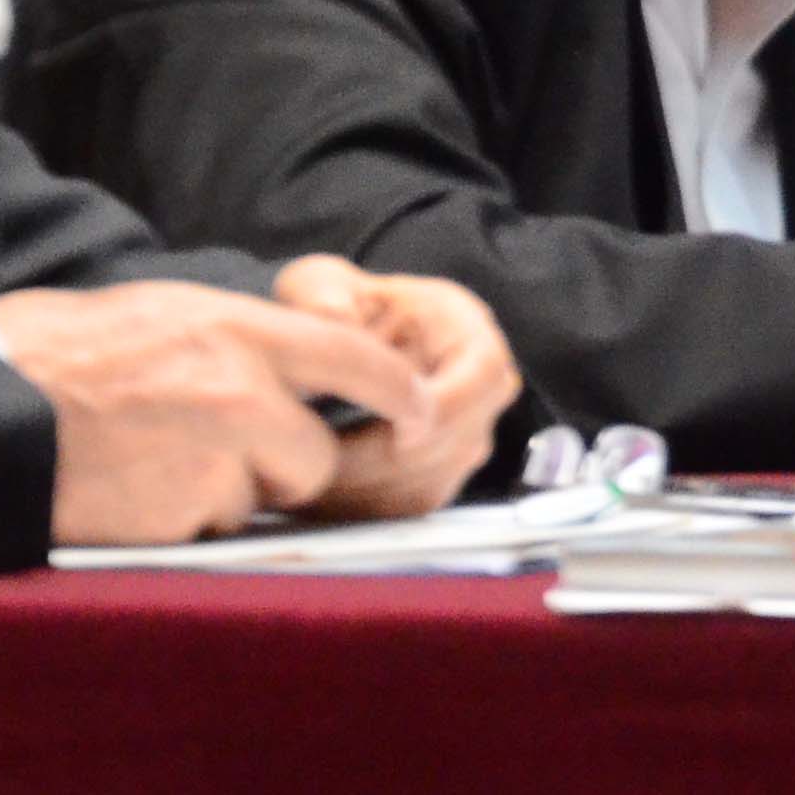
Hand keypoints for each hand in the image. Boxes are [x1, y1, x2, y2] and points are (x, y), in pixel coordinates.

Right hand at [0, 280, 436, 546]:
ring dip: (220, 498)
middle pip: (311, 456)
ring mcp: (208, 462)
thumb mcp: (153, 313)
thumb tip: (272, 364)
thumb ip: (227, 341)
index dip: (398, 391)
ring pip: (254, 500)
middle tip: (216, 452)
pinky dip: (176, 526)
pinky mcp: (173, 522)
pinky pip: (202, 533)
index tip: (421, 412)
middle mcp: (237, 394)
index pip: (355, 359)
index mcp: (233, 329)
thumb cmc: (43, 355)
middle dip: (280, 468)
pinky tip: (126, 495)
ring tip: (147, 466)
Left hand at [268, 254, 523, 518]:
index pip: (485, 375)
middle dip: (390, 464)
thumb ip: (320, 292)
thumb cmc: (339, 310)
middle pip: (462, 442)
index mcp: (465, 330)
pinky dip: (366, 512)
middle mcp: (478, 389)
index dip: (448, 409)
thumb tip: (334, 317)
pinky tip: (319, 499)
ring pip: (434, 485)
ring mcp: (463, 438)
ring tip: (309, 485)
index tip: (399, 431)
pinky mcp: (437, 477)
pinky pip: (411, 509)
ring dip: (371, 495)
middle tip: (323, 469)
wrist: (341, 347)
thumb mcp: (321, 283)